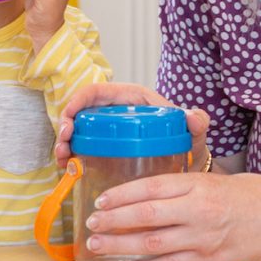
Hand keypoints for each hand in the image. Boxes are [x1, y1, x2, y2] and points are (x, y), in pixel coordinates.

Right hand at [53, 82, 211, 168]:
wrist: (189, 168)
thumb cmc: (190, 143)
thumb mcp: (195, 133)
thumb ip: (198, 123)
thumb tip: (192, 116)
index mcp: (133, 100)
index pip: (100, 91)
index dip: (80, 99)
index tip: (70, 115)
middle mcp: (117, 113)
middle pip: (83, 112)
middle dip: (67, 124)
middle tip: (64, 142)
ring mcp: (109, 133)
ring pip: (79, 132)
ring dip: (65, 143)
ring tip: (63, 158)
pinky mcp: (105, 152)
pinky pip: (83, 151)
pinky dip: (71, 158)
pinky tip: (67, 170)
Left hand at [82, 170, 260, 260]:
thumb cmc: (260, 196)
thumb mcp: (223, 179)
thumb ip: (190, 185)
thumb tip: (158, 192)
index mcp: (200, 185)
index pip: (151, 187)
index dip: (122, 194)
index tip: (101, 199)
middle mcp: (198, 211)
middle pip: (145, 215)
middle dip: (113, 220)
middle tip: (90, 223)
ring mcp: (203, 239)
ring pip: (151, 243)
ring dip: (119, 245)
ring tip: (97, 245)